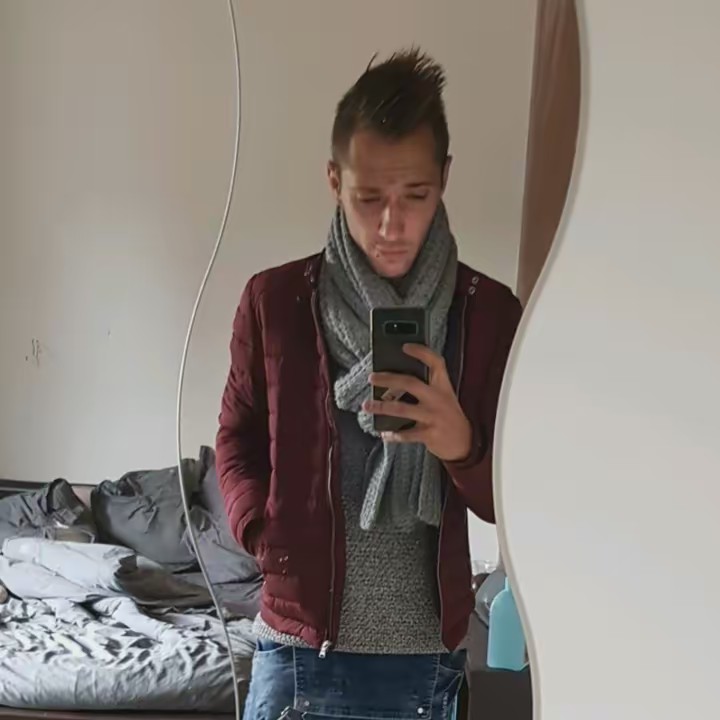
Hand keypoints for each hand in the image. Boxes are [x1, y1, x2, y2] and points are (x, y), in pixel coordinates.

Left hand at [363, 343, 472, 462]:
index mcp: (443, 387)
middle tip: (372, 378)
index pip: (436, 363)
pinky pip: (406, 434)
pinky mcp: (430, 434)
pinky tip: (383, 432)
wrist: (465, 443)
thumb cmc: (448, 416)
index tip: (405, 346)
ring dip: (382, 407)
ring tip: (367, 405)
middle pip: (411, 383)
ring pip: (403, 409)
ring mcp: (434, 417)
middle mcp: (439, 399)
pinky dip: (393, 434)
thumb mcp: (444, 397)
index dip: (421, 352)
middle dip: (389, 379)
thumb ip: (427, 387)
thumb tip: (394, 381)